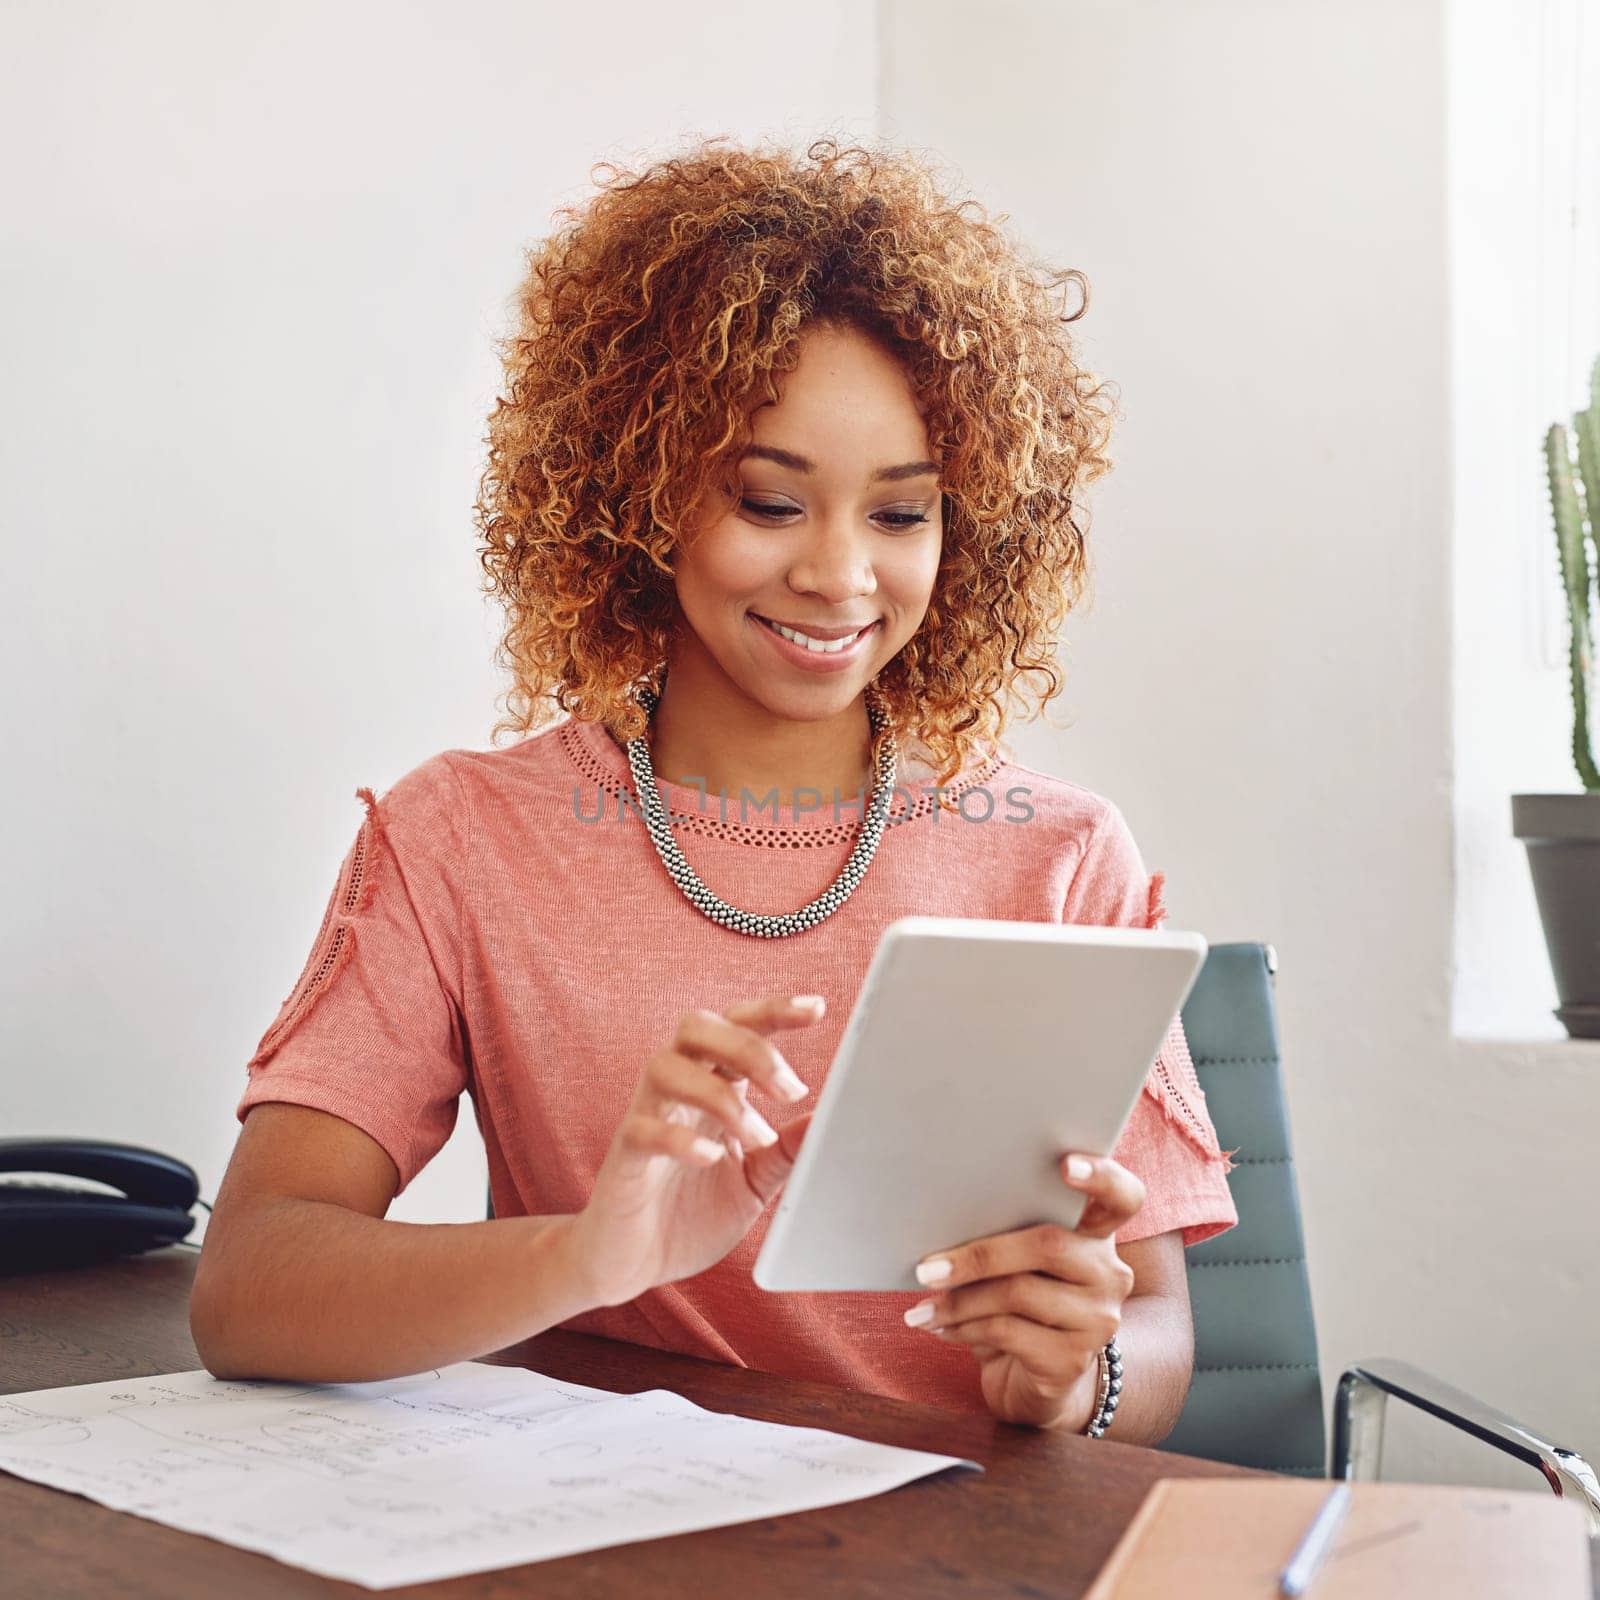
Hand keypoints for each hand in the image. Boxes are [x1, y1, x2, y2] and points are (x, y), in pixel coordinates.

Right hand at [568, 995, 824, 1308]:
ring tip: (757, 1137)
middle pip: (699, 1027)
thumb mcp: (755, 1181)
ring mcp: (646, 1116)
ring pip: (668, 1066)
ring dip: (721, 1096)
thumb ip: (788, 1150)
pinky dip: (681, 1136)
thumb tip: (829, 1118)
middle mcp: (676, 1088)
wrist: (633, 1263)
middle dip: (750, 1047)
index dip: (773, 1011)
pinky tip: (710, 1156)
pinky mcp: (625, 1156)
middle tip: (792, 1091)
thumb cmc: (691, 1212)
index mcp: (712, 1083)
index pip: (738, 1026)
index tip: (816, 1008)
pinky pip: (644, 1128)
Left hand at [903, 1153, 1146, 1428]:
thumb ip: (1006, 1231)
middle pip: (1048, 1244)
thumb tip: (941, 1216)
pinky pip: (1009, 1333)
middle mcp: (1109, 1272)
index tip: (1067, 1164)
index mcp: (1097, 1234)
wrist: (1030, 1379)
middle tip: (926, 1268)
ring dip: (960, 1300)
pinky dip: (965, 1327)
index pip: (1122, 1196)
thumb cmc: (1014, 1301)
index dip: (1101, 1176)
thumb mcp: (1016, 1262)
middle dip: (979, 1255)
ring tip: (922, 1307)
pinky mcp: (1073, 1359)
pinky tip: (940, 1327)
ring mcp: (1098, 1318)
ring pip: (1020, 1292)